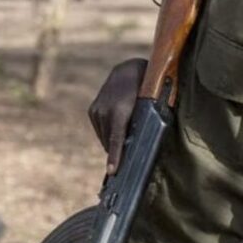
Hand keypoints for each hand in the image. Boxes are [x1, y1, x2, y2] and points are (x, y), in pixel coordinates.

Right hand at [88, 58, 147, 174]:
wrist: (128, 70)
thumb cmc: (147, 89)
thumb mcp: (150, 105)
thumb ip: (146, 123)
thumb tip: (144, 145)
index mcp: (120, 111)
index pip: (116, 139)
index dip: (115, 156)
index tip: (112, 172)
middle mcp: (105, 111)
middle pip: (109, 142)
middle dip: (117, 153)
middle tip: (126, 163)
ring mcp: (96, 110)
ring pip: (104, 137)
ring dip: (112, 143)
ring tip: (123, 144)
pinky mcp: (92, 111)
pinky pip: (100, 130)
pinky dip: (108, 135)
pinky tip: (117, 132)